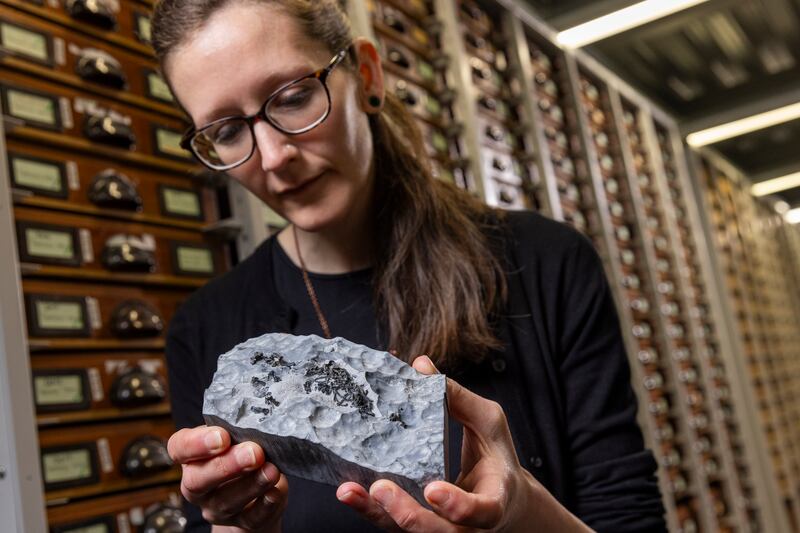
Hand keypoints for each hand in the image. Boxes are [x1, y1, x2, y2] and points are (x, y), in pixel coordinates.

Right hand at [167, 426, 288, 531]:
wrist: (258, 493)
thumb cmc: (244, 452)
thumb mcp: (238, 436)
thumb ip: (242, 427)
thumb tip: (264, 414)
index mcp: (191, 456)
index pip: (179, 448)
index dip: (196, 444)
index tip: (221, 436)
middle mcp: (197, 485)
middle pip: (198, 480)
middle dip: (226, 466)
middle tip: (254, 453)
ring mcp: (216, 507)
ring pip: (226, 501)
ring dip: (251, 485)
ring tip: (272, 470)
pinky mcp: (241, 523)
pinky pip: (250, 519)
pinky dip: (265, 505)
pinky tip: (276, 491)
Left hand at [336, 356, 592, 531]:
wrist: (502, 499)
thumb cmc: (495, 456)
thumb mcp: (488, 422)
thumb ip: (458, 398)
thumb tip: (420, 364)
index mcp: (494, 500)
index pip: (481, 512)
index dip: (458, 506)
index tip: (432, 489)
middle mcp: (467, 526)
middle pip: (437, 532)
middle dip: (408, 514)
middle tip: (381, 488)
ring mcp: (441, 530)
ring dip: (377, 513)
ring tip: (350, 491)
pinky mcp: (418, 527)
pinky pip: (392, 525)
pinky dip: (369, 510)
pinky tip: (349, 492)